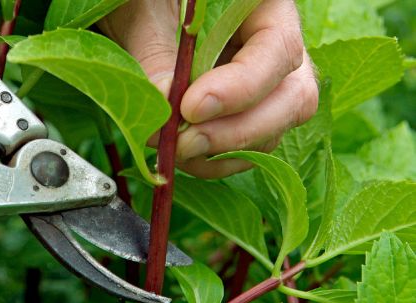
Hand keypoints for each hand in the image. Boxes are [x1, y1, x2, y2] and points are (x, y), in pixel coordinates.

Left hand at [99, 0, 318, 177]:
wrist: (137, 14)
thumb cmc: (142, 2)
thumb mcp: (144, 16)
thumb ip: (155, 55)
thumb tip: (167, 106)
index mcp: (263, 7)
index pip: (278, 48)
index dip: (241, 87)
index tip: (191, 108)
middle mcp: (273, 49)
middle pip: (291, 99)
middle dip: (238, 131)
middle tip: (185, 143)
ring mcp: (263, 85)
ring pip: (272, 130)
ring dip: (224, 151)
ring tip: (176, 148)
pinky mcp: (243, 113)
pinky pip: (250, 147)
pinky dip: (219, 160)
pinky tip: (186, 156)